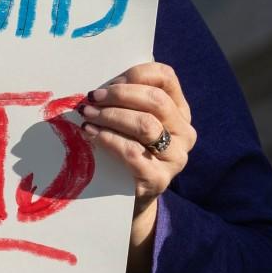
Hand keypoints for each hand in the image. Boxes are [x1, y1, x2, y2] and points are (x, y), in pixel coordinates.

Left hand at [80, 62, 195, 249]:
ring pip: (145, 124)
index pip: (165, 77)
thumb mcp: (128, 122)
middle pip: (155, 100)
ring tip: (86, 116)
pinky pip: (132, 152)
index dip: (134, 75)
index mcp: (179, 110)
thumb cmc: (123, 151)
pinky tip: (90, 134)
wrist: (127, 198)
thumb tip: (98, 87)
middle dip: (118, 96)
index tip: (107, 84)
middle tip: (91, 99)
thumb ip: (123, 101)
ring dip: (110, 116)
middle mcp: (184, 132)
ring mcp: (176, 157)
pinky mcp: (159, 179)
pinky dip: (107, 139)